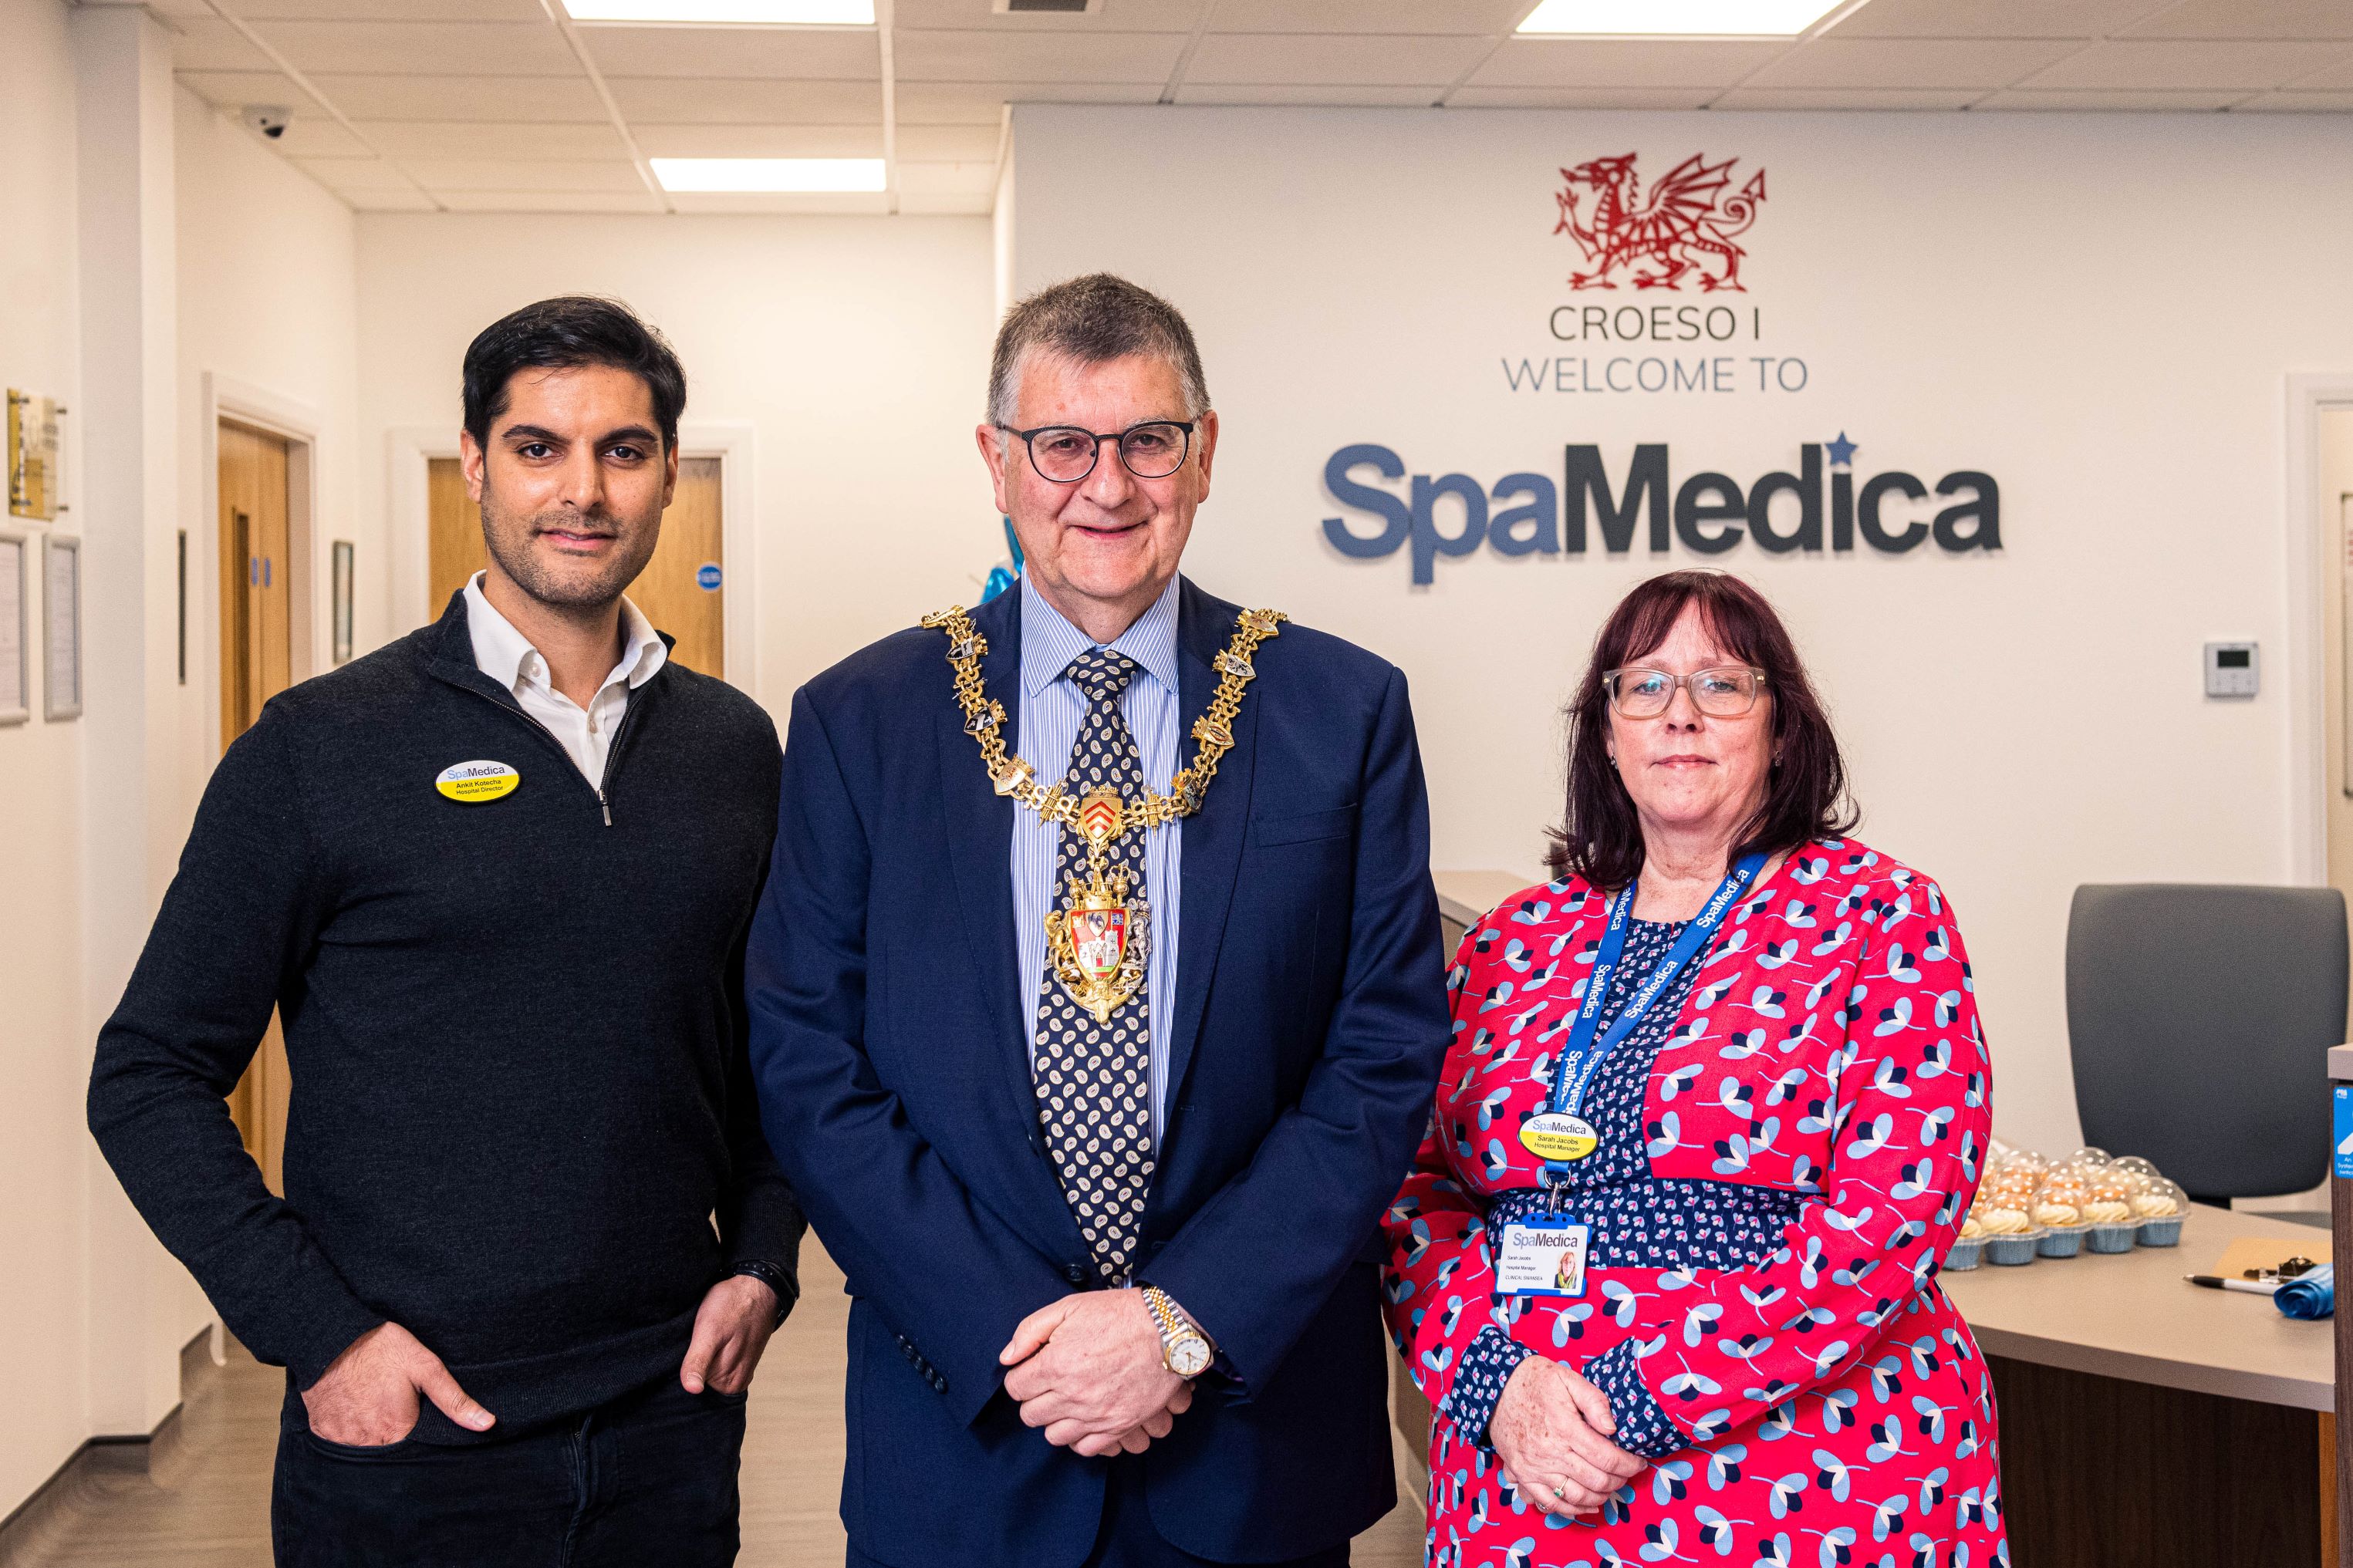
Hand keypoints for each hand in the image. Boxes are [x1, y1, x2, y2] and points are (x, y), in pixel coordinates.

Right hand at [302, 1322, 493, 1445]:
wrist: (329, 1335)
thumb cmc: (381, 1348)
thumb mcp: (426, 1367)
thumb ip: (455, 1401)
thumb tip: (487, 1424)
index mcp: (398, 1430)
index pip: (416, 1445)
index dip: (418, 1427)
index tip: (413, 1409)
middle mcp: (368, 1441)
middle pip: (389, 1446)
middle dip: (394, 1429)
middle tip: (390, 1399)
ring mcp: (341, 1438)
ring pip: (364, 1444)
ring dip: (370, 1429)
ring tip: (371, 1399)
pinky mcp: (320, 1430)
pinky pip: (339, 1438)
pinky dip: (347, 1425)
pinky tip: (352, 1403)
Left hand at [681, 1273, 780, 1394]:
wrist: (758, 1287)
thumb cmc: (733, 1304)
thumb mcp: (708, 1331)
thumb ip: (698, 1362)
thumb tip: (692, 1390)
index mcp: (728, 1383)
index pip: (693, 1383)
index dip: (689, 1362)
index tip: (697, 1344)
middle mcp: (736, 1383)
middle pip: (702, 1379)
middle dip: (698, 1358)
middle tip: (705, 1336)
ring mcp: (740, 1372)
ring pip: (710, 1370)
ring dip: (707, 1354)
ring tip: (714, 1335)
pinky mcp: (742, 1361)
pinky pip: (719, 1363)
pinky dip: (715, 1351)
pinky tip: (719, 1336)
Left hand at [999, 1290, 1187, 1455]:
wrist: (1168, 1329)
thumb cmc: (1119, 1315)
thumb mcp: (1069, 1307)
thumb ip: (1030, 1331)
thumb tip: (1007, 1357)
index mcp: (1056, 1365)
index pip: (1015, 1388)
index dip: (1020, 1377)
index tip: (1032, 1370)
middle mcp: (1072, 1395)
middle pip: (1030, 1415)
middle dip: (1034, 1398)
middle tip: (1048, 1384)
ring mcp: (1096, 1415)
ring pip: (1053, 1436)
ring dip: (1054, 1419)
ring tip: (1066, 1401)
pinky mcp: (1118, 1426)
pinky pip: (1085, 1448)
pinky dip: (1079, 1437)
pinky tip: (1084, 1418)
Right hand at [1489, 1358, 1645, 1517]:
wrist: (1496, 1388)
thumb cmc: (1535, 1381)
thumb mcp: (1568, 1379)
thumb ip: (1594, 1401)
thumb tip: (1612, 1428)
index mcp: (1565, 1428)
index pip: (1608, 1458)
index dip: (1630, 1464)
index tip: (1639, 1462)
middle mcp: (1550, 1452)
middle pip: (1596, 1481)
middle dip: (1619, 1481)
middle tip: (1627, 1473)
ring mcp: (1535, 1467)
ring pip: (1577, 1496)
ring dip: (1600, 1497)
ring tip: (1610, 1487)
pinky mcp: (1523, 1474)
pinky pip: (1550, 1502)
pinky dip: (1572, 1509)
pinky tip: (1588, 1504)